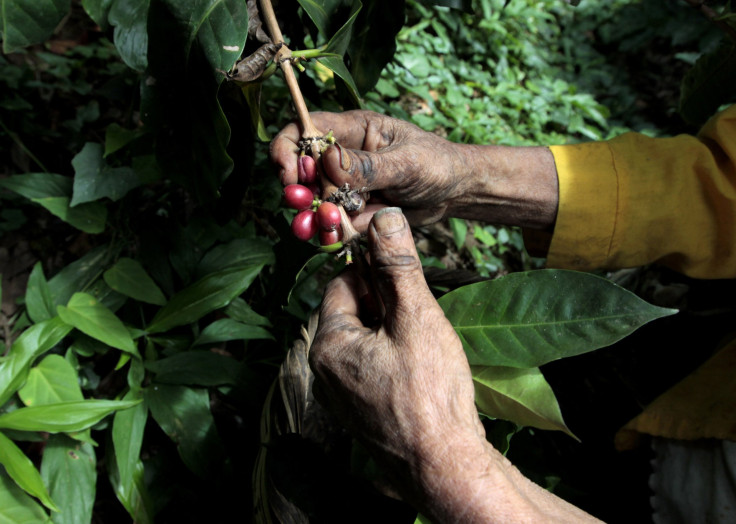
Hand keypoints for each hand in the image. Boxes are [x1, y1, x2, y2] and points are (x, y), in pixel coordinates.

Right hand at [270, 110, 559, 231]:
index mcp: (351, 130)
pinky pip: (332, 222)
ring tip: (323, 228)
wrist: (455, 192)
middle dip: (298, 191)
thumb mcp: (406, 162)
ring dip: (312, 217)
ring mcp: (345, 185)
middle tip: (303, 208)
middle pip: (301, 170)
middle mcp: (341, 157)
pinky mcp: (352, 209)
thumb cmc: (437, 163)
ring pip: (313, 201)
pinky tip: (337, 237)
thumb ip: (367, 166)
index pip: (304, 129)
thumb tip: (327, 161)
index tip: (290, 175)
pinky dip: (330, 232)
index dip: (288, 149)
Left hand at [310, 207, 600, 522]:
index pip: (342, 283)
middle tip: (422, 312)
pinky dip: (396, 357)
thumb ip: (397, 266)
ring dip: (395, 330)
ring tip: (427, 343)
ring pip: (367, 340)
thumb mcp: (415, 316)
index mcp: (328, 344)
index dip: (374, 271)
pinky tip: (423, 368)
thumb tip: (385, 217)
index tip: (403, 271)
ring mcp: (342, 395)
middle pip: (354, 312)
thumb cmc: (430, 392)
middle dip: (388, 303)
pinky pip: (374, 368)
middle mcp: (325, 371)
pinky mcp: (362, 412)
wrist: (444, 466)